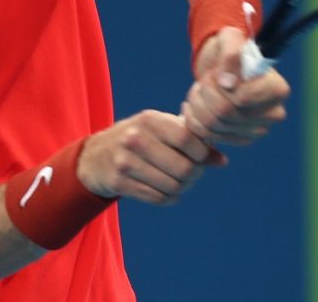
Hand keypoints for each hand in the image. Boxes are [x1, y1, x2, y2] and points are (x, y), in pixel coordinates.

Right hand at [77, 110, 224, 204]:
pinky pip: (158, 198)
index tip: (200, 157)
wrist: (96, 156)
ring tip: (180, 182)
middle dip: (194, 175)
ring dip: (183, 188)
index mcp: (150, 119)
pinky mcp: (119, 182)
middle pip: (184, 168)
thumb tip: (222, 161)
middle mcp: (136, 138)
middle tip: (192, 173)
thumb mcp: (162, 130)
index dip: (202, 153)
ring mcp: (125, 161)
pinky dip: (169, 198)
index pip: (188, 139)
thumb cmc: (140, 138)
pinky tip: (167, 190)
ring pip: (173, 186)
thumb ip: (192, 140)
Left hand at [182, 26, 290, 145]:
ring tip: (199, 90)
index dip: (220, 85)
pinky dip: (194, 118)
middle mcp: (273, 115)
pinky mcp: (240, 140)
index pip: (241, 99)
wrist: (224, 68)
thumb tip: (227, 83)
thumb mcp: (230, 39)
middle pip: (225, 113)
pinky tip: (194, 104)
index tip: (217, 73)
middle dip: (206, 93)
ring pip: (213, 125)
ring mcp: (258, 131)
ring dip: (197, 104)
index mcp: (277, 90)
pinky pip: (208, 136)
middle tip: (204, 80)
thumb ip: (230, 54)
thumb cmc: (230, 50)